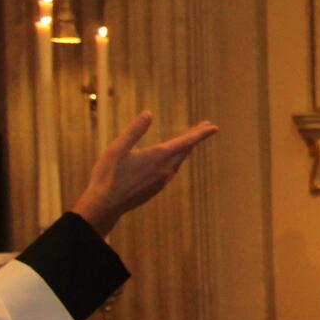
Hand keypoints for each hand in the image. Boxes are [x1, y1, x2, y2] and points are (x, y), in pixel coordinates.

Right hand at [70, 113, 218, 236]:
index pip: (186, 142)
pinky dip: (175, 161)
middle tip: (206, 127)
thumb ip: (135, 131)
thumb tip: (148, 113)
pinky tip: (171, 161)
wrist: (105, 205)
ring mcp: (162, 181)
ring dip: (186, 150)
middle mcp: (165, 170)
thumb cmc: (108, 175)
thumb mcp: (118, 148)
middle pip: (186, 151)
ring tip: (189, 141)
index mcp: (158, 157)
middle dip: (196, 137)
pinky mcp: (156, 188)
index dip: (200, 133)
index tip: (214, 127)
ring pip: (179, 161)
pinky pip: (171, 171)